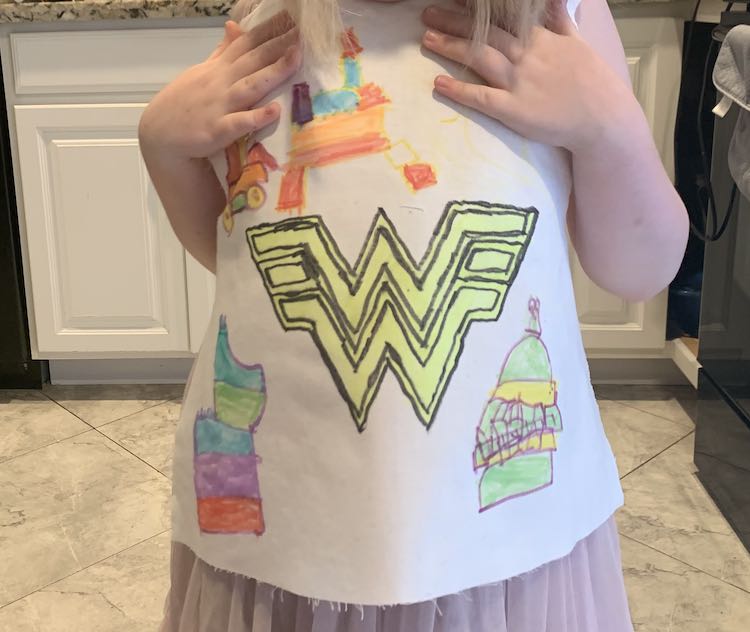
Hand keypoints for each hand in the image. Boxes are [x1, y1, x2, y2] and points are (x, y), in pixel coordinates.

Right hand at [139, 12, 300, 160]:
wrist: (159, 135)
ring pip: (250, 85)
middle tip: (303, 31)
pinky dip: (256, 116)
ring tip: (297, 58)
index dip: (268, 30)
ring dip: (273, 72)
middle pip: (253, 59)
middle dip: (278, 44)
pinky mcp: (217, 130)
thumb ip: (222, 51)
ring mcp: (219, 105)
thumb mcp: (202, 72)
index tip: (291, 18)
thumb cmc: (184, 104)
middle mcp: (221, 82)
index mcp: (219, 68)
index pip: (246, 43)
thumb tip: (234, 26)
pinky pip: (240, 122)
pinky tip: (275, 110)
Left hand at [420, 0, 638, 152]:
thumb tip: (553, 0)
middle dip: (454, 22)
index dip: (477, 8)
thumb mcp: (578, 43)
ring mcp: (519, 83)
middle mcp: (527, 57)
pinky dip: (459, 90)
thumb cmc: (593, 84)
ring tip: (427, 38)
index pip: (504, 18)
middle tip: (428, 13)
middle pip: (485, 34)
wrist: (604, 119)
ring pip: (480, 58)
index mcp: (542, 40)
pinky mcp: (514, 110)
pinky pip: (482, 98)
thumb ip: (560, 21)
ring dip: (451, 46)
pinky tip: (438, 83)